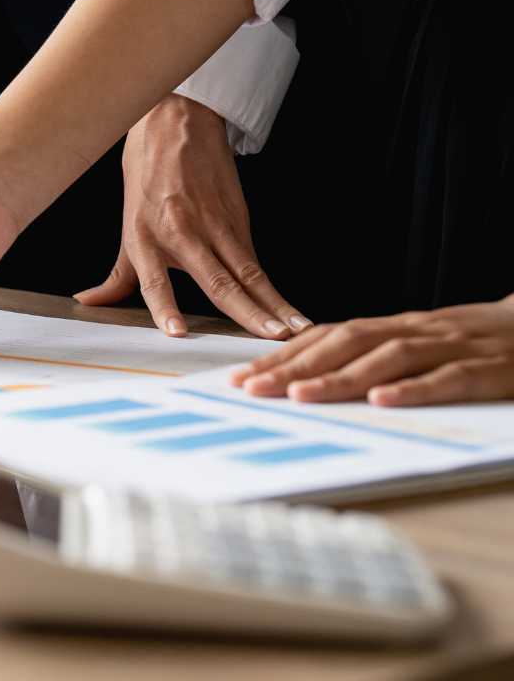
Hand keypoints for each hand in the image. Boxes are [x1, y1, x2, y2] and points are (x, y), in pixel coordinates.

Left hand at [75, 95, 305, 340]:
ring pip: (247, 272)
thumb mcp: (126, 223)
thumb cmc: (147, 172)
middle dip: (246, 312)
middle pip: (217, 280)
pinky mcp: (238, 217)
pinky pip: (254, 259)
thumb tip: (88, 302)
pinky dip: (271, 286)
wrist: (177, 123)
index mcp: (145, 237)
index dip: (164, 307)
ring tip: (291, 329)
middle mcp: (181, 233)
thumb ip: (117, 274)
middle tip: (269, 339)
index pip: (154, 280)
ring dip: (272, 304)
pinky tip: (287, 309)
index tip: (177, 332)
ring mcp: (214, 225)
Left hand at [229, 297, 513, 405]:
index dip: (283, 355)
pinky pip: (447, 378)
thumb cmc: (477, 344)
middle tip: (251, 388)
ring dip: (340, 376)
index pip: (328, 337)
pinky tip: (382, 401)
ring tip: (299, 395)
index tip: (241, 377)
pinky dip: (413, 389)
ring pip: (388, 357)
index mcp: (395, 327)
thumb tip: (311, 378)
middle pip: (346, 343)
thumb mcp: (421, 346)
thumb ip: (375, 357)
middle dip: (294, 365)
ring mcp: (452, 346)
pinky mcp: (487, 369)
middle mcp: (416, 331)